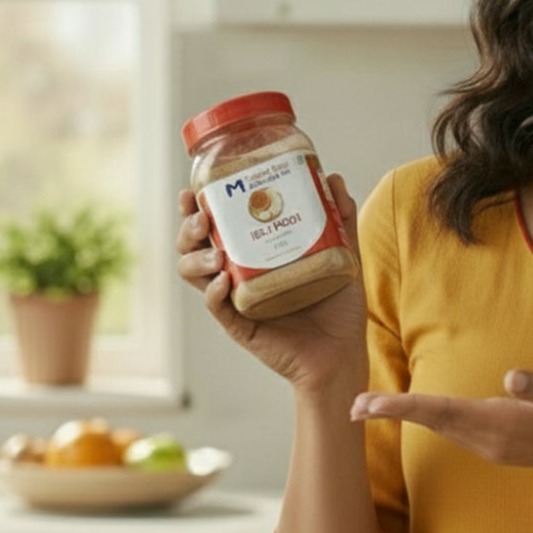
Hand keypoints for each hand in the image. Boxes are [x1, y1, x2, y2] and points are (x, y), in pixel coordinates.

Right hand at [175, 175, 367, 390]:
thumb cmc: (338, 307)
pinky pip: (218, 308)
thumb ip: (340, 221)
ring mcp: (236, 301)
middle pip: (192, 246)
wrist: (343, 353)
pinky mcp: (241, 326)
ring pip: (193, 275)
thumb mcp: (343, 257)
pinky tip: (224, 280)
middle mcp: (237, 274)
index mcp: (253, 254)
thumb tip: (334, 180)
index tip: (196, 190)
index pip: (215, 226)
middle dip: (188, 227)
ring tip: (216, 252)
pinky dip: (214, 293)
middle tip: (203, 217)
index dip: (197, 207)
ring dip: (196, 258)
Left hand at [351, 368, 532, 485]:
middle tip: (350, 407)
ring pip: (439, 428)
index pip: (444, 411)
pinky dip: (427, 419)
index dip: (404, 406)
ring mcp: (492, 446)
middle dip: (392, 413)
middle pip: (432, 422)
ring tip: (369, 408)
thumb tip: (512, 378)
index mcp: (504, 423)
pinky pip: (452, 430)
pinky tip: (413, 412)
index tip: (371, 405)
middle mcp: (490, 439)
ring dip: (405, 417)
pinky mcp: (497, 445)